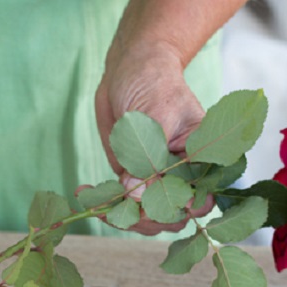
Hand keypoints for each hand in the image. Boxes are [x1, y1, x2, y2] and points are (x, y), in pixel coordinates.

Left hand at [94, 42, 213, 234]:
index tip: (151, 201)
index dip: (179, 208)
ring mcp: (155, 179)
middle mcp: (181, 175)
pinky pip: (122, 202)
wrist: (129, 69)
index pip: (199, 199)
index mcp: (202, 159)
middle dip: (144, 217)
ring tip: (96, 203)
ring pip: (146, 215)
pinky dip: (103, 203)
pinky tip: (85, 191)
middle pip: (172, 216)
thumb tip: (135, 194)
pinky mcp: (131, 178)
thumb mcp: (156, 116)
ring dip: (121, 215)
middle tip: (116, 203)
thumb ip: (151, 156)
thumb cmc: (154, 83)